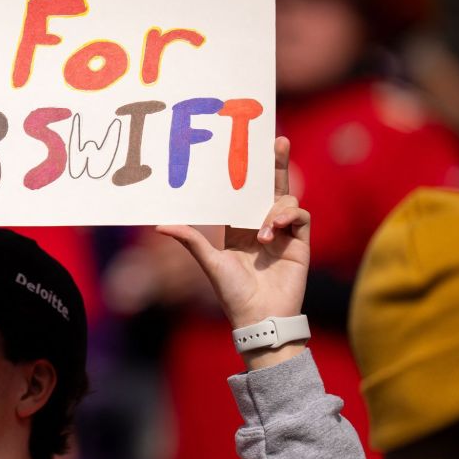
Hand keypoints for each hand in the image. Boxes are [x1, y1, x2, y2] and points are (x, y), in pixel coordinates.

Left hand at [155, 137, 309, 368]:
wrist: (260, 318)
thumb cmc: (231, 292)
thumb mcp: (208, 260)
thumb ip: (189, 239)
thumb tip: (158, 224)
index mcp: (238, 226)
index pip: (243, 191)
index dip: (246, 171)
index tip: (245, 146)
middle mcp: (260, 225)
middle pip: (270, 187)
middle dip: (275, 164)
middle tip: (277, 141)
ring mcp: (282, 233)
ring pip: (286, 200)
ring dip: (275, 208)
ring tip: (264, 229)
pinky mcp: (300, 243)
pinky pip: (300, 216)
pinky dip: (287, 217)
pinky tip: (272, 231)